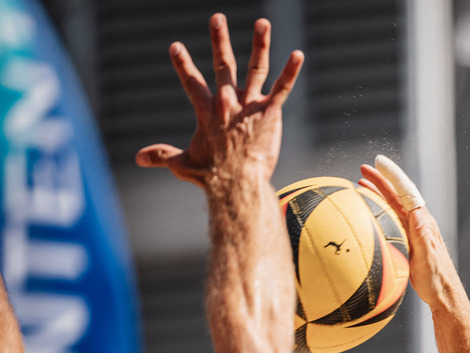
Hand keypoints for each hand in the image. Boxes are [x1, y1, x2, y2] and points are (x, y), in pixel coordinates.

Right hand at [136, 15, 301, 189]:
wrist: (236, 184)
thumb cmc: (210, 177)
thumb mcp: (182, 164)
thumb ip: (162, 156)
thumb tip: (138, 158)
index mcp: (206, 111)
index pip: (191, 82)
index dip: (183, 64)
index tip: (176, 47)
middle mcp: (227, 102)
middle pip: (223, 64)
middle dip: (219, 40)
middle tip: (217, 18)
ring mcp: (249, 106)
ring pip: (256, 68)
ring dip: (259, 44)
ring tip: (263, 23)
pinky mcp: (269, 113)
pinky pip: (281, 88)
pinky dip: (290, 71)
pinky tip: (298, 55)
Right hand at [359, 155, 463, 314]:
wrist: (443, 296)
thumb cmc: (436, 280)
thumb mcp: (428, 258)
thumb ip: (422, 235)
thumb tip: (416, 212)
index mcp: (422, 223)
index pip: (406, 193)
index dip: (392, 177)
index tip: (377, 163)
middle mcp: (419, 223)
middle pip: (398, 196)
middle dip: (381, 180)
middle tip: (363, 169)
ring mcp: (414, 232)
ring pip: (394, 207)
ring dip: (379, 194)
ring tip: (363, 185)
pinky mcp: (410, 243)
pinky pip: (393, 222)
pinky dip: (380, 213)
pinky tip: (370, 217)